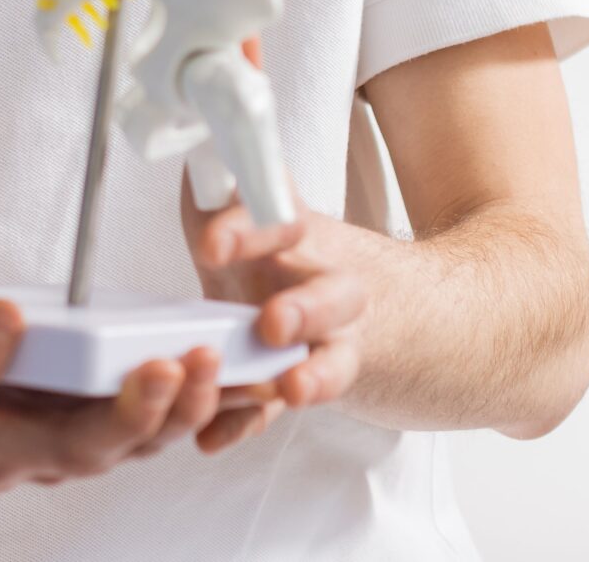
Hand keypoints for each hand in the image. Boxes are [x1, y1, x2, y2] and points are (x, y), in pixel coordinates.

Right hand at [0, 228, 217, 502]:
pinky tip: (235, 379)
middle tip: (155, 369)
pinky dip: (195, 416)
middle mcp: (4, 450)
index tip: (5, 311)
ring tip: (205, 364)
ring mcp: (57, 457)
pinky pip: (153, 440)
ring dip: (169, 415)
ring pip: (122, 451)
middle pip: (67, 450)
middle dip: (115, 417)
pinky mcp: (98, 447)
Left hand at [181, 171, 369, 449]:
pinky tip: (212, 439)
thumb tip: (190, 149)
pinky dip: (248, 425)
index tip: (214, 243)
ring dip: (310, 375)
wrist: (399, 311)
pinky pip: (281, 413)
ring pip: (332, 361)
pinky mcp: (312, 384)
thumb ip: (223, 190)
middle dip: (304, 310)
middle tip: (272, 323)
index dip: (251, 229)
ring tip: (288, 389)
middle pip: (331, 297)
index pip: (285, 221)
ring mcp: (333, 343)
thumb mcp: (264, 215)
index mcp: (306, 239)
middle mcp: (330, 289)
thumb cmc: (299, 257)